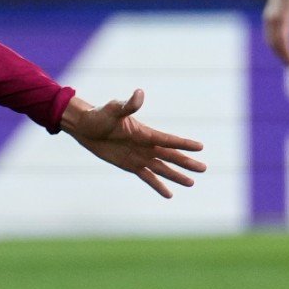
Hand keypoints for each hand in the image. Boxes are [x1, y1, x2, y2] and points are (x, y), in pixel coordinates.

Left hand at [60, 89, 205, 197]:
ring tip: (192, 183)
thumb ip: (127, 105)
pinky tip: (169, 194)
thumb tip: (139, 93)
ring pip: (162, 168)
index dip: (183, 144)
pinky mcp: (130, 165)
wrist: (85, 127)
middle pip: (170, 155)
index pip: (168, 139)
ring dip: (176, 175)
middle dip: (186, 162)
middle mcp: (145, 145)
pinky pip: (147, 177)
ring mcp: (139, 156)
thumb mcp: (112, 110)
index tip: (200, 147)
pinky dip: (158, 185)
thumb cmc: (99, 116)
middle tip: (204, 168)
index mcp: (145, 132)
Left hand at [260, 0, 288, 66]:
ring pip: (277, 43)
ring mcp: (276, 18)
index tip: (284, 58)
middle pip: (272, 43)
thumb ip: (286, 13)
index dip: (276, 50)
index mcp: (269, 18)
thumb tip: (287, 17)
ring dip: (284, 55)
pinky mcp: (284, 16)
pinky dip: (287, 49)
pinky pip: (284, 37)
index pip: (270, 38)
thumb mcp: (287, 4)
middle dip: (280, 55)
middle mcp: (270, 19)